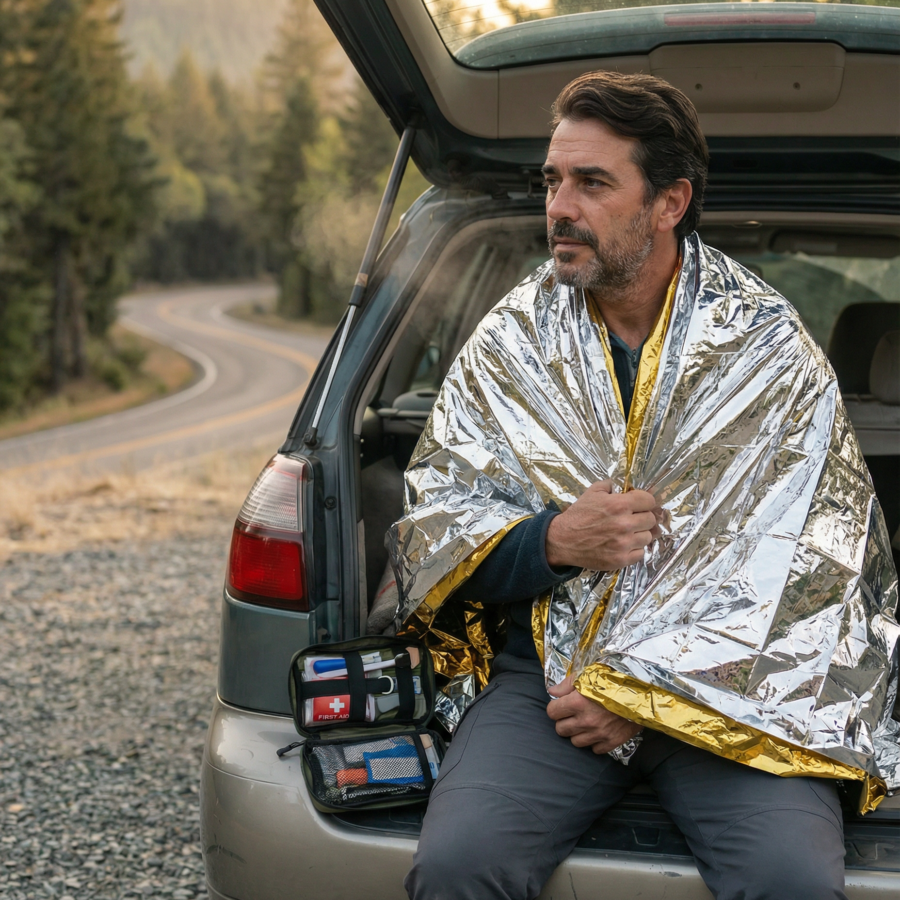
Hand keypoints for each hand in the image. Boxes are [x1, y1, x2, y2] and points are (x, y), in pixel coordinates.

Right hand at [545, 480, 662, 570]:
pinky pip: (640, 554)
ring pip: (648, 537)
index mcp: (619, 505)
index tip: (640, 506)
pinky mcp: (621, 559)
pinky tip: (624, 545)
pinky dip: (634, 550)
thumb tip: (625, 486)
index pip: (649, 501)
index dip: (645, 502)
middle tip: (633, 520)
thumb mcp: (592, 492)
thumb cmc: (578, 515)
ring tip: (627, 534)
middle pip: (651, 520)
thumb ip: (610, 485)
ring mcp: (624, 544)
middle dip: (643, 518)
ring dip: (639, 535)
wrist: (563, 540)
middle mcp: (624, 524)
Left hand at [547, 676, 642, 754]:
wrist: (641, 691)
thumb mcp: (587, 674)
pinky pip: (595, 749)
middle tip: (573, 715)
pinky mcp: (612, 742)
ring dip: (578, 733)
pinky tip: (598, 730)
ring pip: (575, 742)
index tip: (562, 705)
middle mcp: (586, 720)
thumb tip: (552, 692)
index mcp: (577, 702)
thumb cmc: (613, 679)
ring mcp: (599, 733)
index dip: (555, 708)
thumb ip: (566, 684)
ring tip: (586, 723)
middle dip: (564, 721)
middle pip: (561, 730)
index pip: (552, 713)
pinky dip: (595, 742)